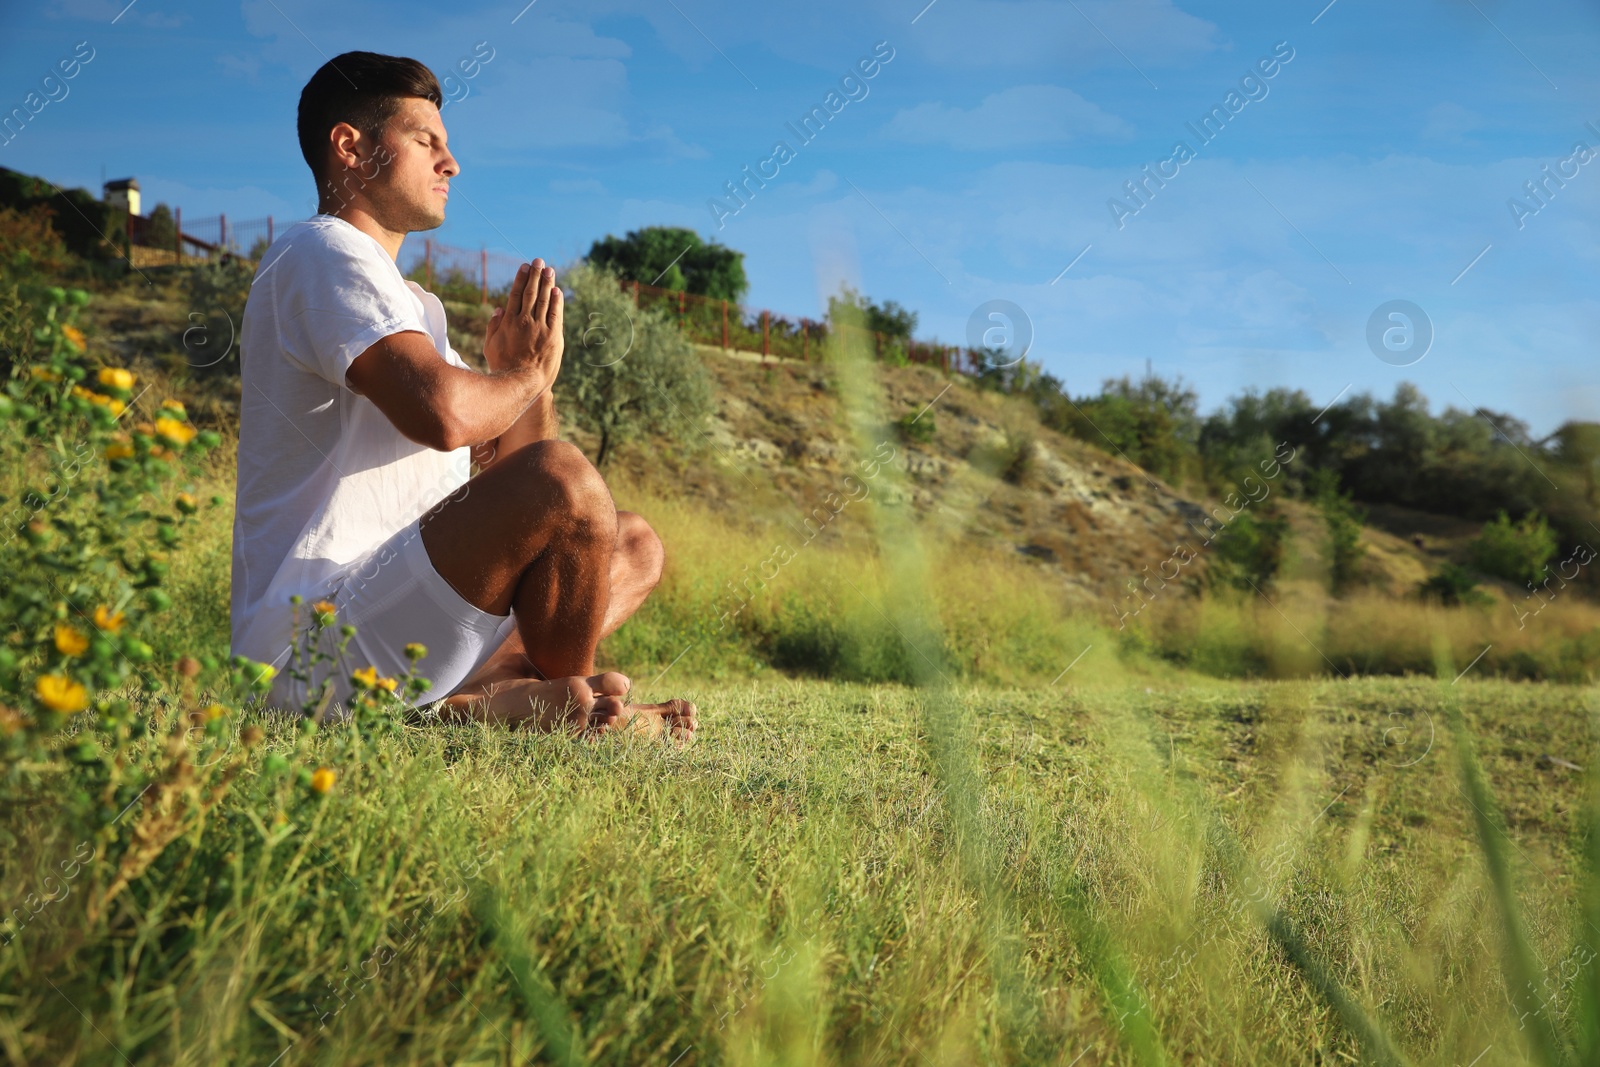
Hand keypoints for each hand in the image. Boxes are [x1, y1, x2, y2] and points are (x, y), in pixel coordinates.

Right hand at [484, 258, 563, 390]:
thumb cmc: (502, 367)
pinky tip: (557, 291)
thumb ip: (493, 326)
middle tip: (539, 261)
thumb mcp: (490, 346)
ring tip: (549, 270)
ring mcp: (540, 328)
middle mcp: (524, 321)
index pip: (516, 295)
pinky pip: (556, 314)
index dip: (521, 279)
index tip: (524, 267)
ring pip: (544, 300)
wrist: (520, 383)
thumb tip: (499, 309)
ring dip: (547, 283)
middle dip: (535, 275)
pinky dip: (557, 302)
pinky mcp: (553, 336)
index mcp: (508, 322)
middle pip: (531, 293)